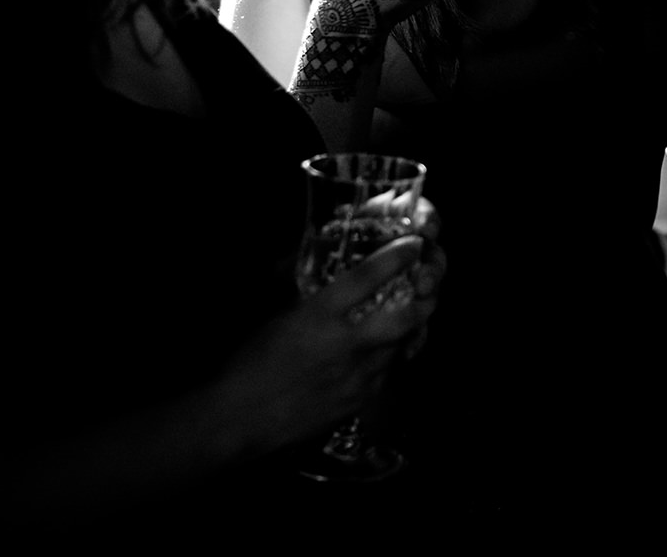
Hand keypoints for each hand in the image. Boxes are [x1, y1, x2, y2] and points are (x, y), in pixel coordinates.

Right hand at [218, 235, 438, 455]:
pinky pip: (387, 374)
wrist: (238, 421)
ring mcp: (356, 377)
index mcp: (318, 317)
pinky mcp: (359, 402)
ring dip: (410, 330)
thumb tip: (305, 261)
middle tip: (428, 287)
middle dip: (425, 300)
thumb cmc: (248, 364)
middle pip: (405, 318)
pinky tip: (386, 352)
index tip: (414, 245)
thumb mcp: (271, 316)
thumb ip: (296, 289)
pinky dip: (391, 359)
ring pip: (401, 347)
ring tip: (413, 315)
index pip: (366, 278)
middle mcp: (346, 345)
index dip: (395, 257)